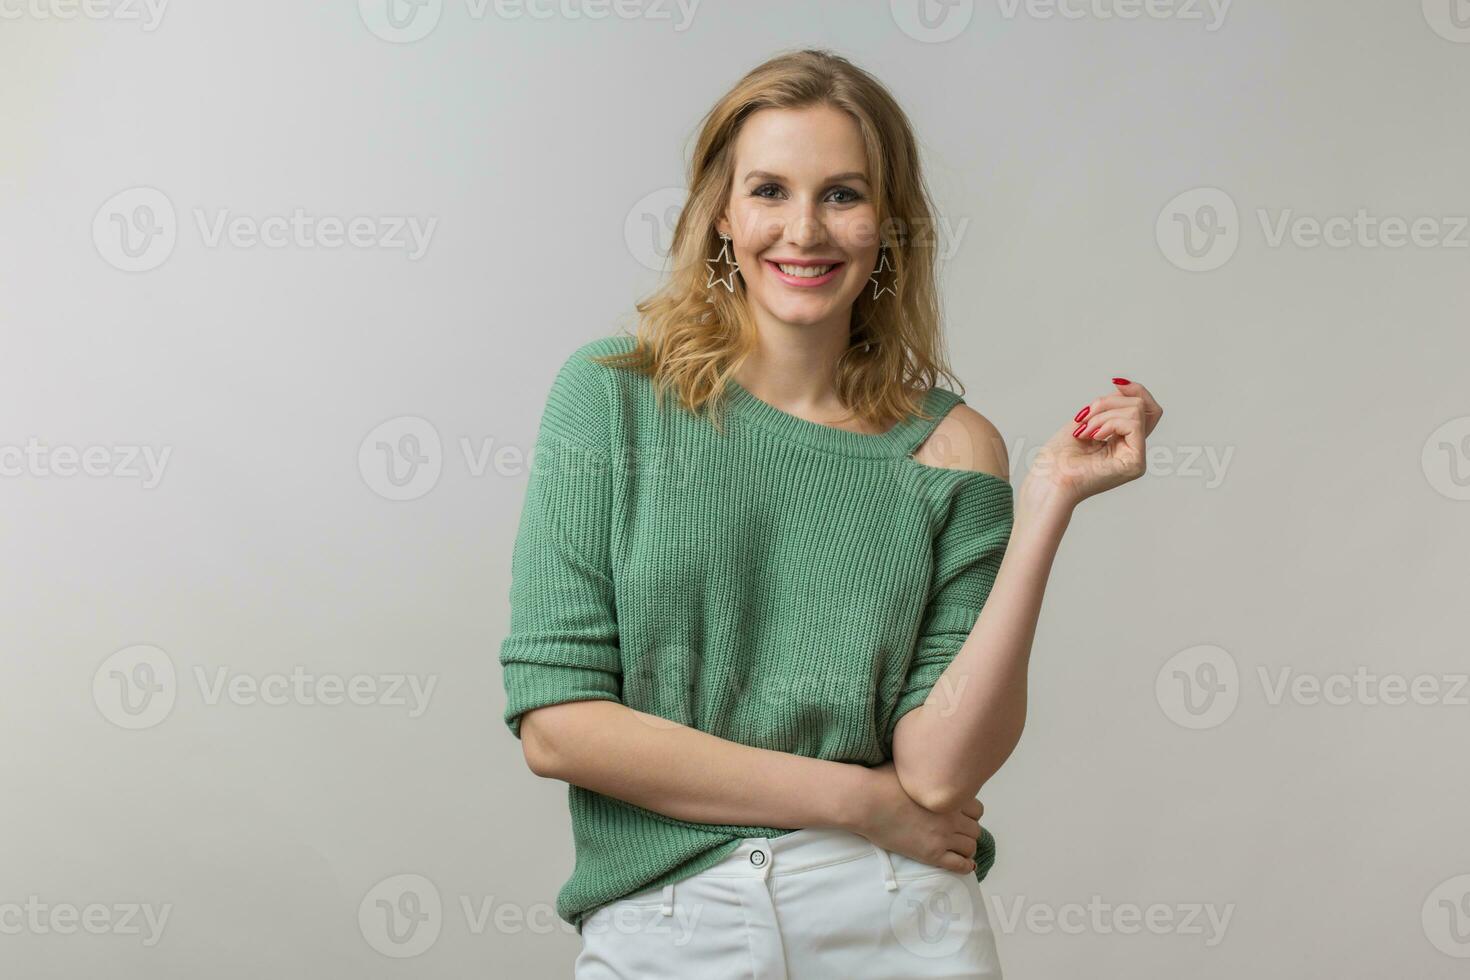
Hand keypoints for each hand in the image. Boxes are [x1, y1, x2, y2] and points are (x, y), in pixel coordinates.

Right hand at [852, 761, 982, 874]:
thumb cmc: (882, 781)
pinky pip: (959, 865)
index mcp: (948, 795)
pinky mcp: (931, 854)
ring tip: (957, 848)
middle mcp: (951, 816)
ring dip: (966, 847)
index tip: (960, 815)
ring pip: (970, 847)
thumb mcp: (909, 768)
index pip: (977, 809)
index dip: (970, 813)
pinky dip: (966, 866)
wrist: (866, 802)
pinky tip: (966, 865)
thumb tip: (926, 762)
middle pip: (975, 829)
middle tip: (956, 832)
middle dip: (968, 831)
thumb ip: (926, 772)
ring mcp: (942, 836)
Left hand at [1025, 377, 1162, 508]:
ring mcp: (1136, 458)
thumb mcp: (1085, 420)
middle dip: (1109, 401)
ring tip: (1084, 432)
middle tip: (1084, 418)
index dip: (1135, 390)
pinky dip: (1109, 422)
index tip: (1114, 383)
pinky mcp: (1135, 463)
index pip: (1145, 408)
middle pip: (1142, 405)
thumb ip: (1108, 406)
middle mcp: (1133, 450)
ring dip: (1102, 414)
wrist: (1048, 479)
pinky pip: (1133, 423)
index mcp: (1122, 441)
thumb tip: (1123, 387)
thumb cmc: (1058, 457)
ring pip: (1136, 410)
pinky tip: (1093, 436)